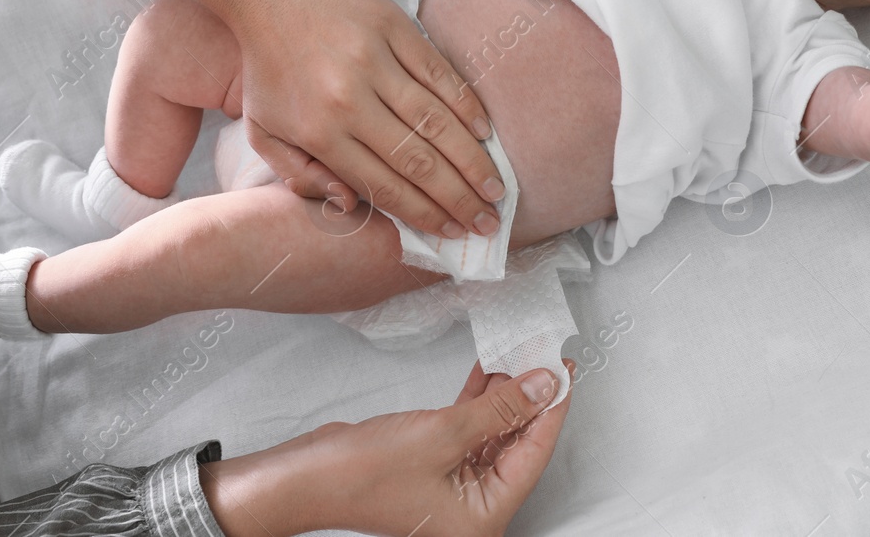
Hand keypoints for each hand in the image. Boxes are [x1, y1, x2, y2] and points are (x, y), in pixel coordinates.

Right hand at [202, 361, 574, 536]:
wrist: (305, 476)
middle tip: (545, 355)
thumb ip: (499, 409)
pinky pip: (470, 429)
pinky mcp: (434, 464)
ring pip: (494, 432)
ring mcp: (454, 486)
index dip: (551, 409)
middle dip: (530, 398)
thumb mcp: (444, 434)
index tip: (564, 371)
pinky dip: (479, 400)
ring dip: (505, 394)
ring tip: (522, 352)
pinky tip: (490, 368)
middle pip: (516, 444)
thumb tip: (543, 387)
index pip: (533, 455)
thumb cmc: (361, 475)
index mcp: (483, 518)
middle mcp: (473, 508)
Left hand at [230, 0, 502, 239]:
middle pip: (418, 161)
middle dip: (458, 199)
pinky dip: (467, 106)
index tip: (452, 232)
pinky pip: (440, 74)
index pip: (384, 185)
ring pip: (436, 122)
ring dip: (472, 160)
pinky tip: (484, 133)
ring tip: (496, 188)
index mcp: (319, 132)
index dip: (424, 214)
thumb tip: (352, 205)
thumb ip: (301, 175)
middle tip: (488, 222)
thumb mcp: (262, 130)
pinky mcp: (395, 28)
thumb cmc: (266, 65)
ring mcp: (376, 61)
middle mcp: (350, 100)